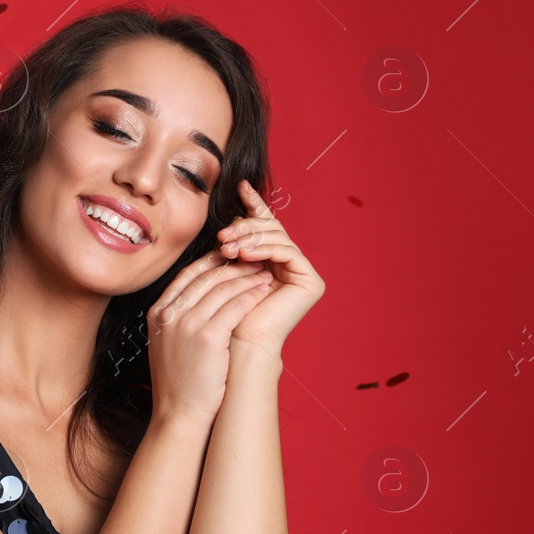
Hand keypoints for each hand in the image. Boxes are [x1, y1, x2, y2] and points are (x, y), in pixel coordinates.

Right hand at [145, 249, 273, 423]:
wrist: (178, 413)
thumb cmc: (178, 381)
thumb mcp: (168, 342)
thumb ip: (179, 318)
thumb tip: (201, 297)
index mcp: (157, 313)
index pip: (187, 275)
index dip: (211, 262)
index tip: (230, 258)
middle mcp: (169, 315)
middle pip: (206, 276)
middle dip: (233, 265)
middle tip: (254, 261)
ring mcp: (187, 324)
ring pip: (223, 287)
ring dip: (247, 277)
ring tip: (263, 273)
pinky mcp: (208, 336)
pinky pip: (235, 305)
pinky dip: (251, 294)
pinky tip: (264, 291)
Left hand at [216, 180, 327, 360]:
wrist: (234, 348)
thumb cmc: (222, 315)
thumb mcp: (223, 272)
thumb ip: (231, 248)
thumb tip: (231, 222)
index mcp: (270, 261)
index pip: (264, 226)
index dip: (255, 204)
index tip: (240, 186)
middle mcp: (289, 266)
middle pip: (271, 229)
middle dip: (245, 227)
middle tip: (221, 236)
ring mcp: (302, 274)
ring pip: (279, 237)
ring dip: (251, 237)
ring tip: (228, 247)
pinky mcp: (311, 282)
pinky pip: (288, 251)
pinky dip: (265, 248)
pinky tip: (244, 254)